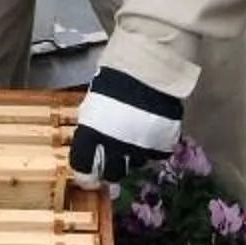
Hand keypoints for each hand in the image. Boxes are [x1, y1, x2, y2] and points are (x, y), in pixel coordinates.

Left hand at [69, 67, 183, 185]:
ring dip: (133, 156)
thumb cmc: (115, 79)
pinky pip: (156, 154)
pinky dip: (154, 147)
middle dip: (110, 170)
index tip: (87, 176)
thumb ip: (93, 128)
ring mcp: (141, 147)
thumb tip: (91, 145)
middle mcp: (115, 146)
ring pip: (136, 164)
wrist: (149, 67)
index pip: (82, 167)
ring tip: (135, 137)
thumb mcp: (94, 104)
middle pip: (111, 174)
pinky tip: (151, 132)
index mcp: (92, 134)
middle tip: (112, 162)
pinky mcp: (163, 144)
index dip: (84, 175)